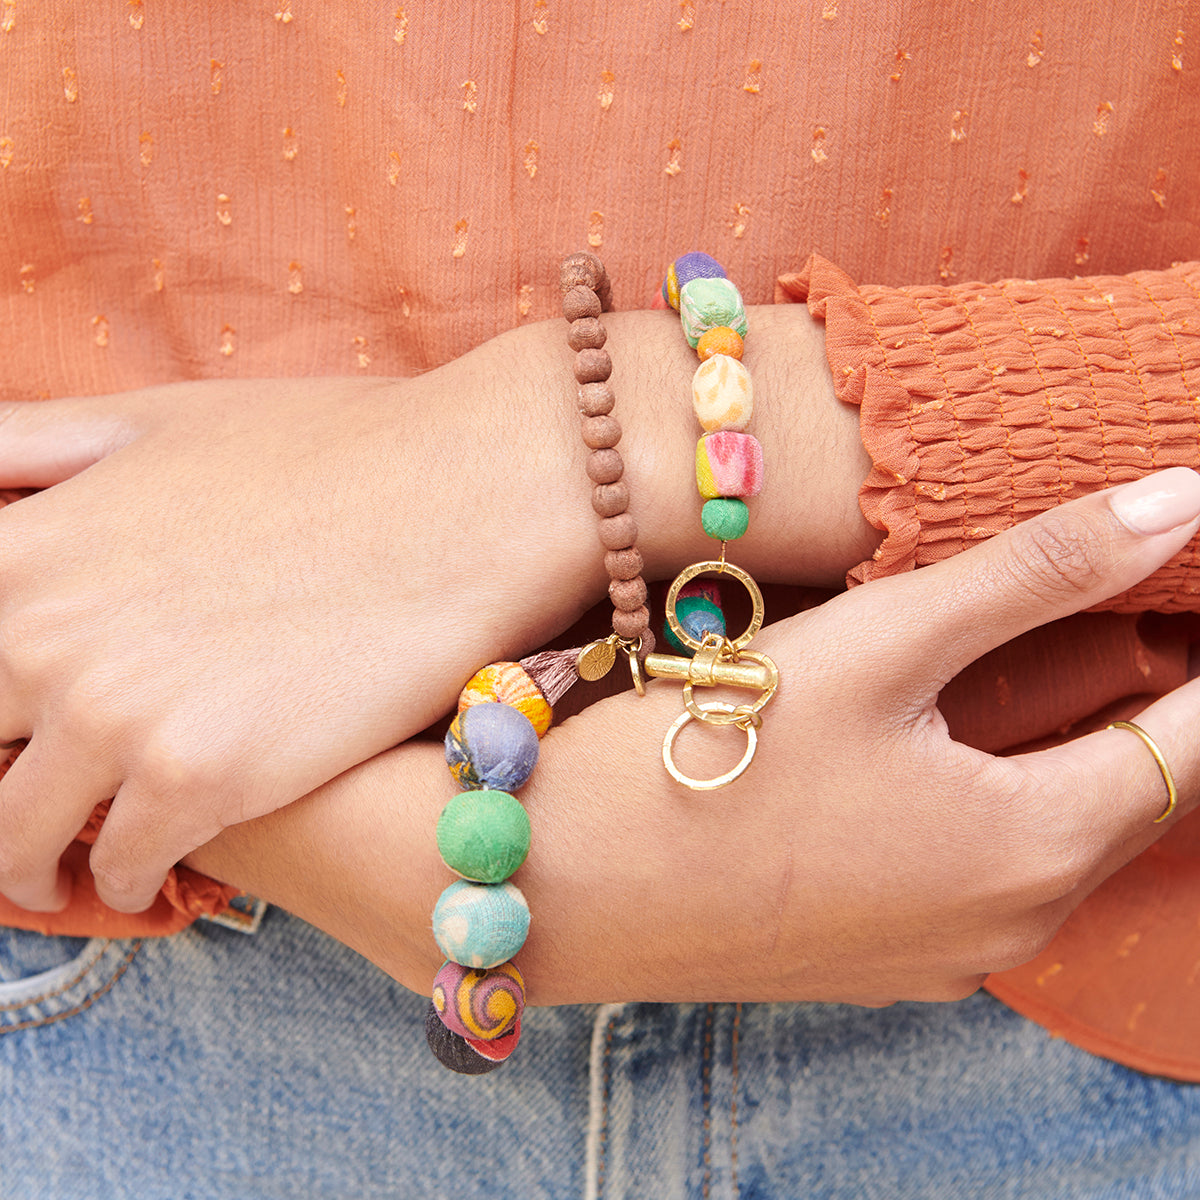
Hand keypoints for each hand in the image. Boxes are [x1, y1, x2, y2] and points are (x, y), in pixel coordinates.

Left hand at [0, 306, 866, 915]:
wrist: (470, 493)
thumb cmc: (331, 448)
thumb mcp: (155, 418)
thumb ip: (30, 451)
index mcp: (21, 550)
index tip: (17, 739)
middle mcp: (42, 639)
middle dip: (3, 794)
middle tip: (45, 810)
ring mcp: (118, 716)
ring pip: (15, 843)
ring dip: (43, 862)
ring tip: (79, 862)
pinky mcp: (205, 778)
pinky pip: (124, 870)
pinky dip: (135, 877)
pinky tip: (166, 860)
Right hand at [191, 469, 1199, 1003]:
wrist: (560, 882)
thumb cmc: (715, 753)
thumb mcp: (882, 642)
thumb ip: (1036, 572)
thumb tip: (1179, 499)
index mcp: (1033, 848)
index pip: (1190, 743)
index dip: (1198, 657)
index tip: (1184, 588)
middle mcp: (1005, 925)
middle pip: (1122, 798)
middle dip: (1133, 703)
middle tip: (1113, 610)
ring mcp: (936, 958)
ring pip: (1045, 841)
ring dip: (1055, 758)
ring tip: (1022, 672)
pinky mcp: (871, 961)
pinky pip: (974, 879)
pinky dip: (986, 811)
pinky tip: (926, 759)